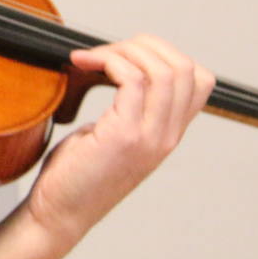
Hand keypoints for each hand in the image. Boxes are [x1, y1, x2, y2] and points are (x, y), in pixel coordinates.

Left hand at [24, 35, 213, 247]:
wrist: (58, 213)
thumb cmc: (75, 174)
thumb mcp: (112, 134)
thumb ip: (128, 108)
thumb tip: (119, 66)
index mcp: (168, 133)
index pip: (199, 80)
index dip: (165, 53)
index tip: (125, 53)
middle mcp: (167, 136)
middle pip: (185, 67)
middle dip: (143, 44)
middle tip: (105, 52)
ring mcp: (150, 137)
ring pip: (163, 70)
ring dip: (123, 50)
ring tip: (91, 57)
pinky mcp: (124, 137)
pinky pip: (131, 80)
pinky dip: (108, 61)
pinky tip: (82, 64)